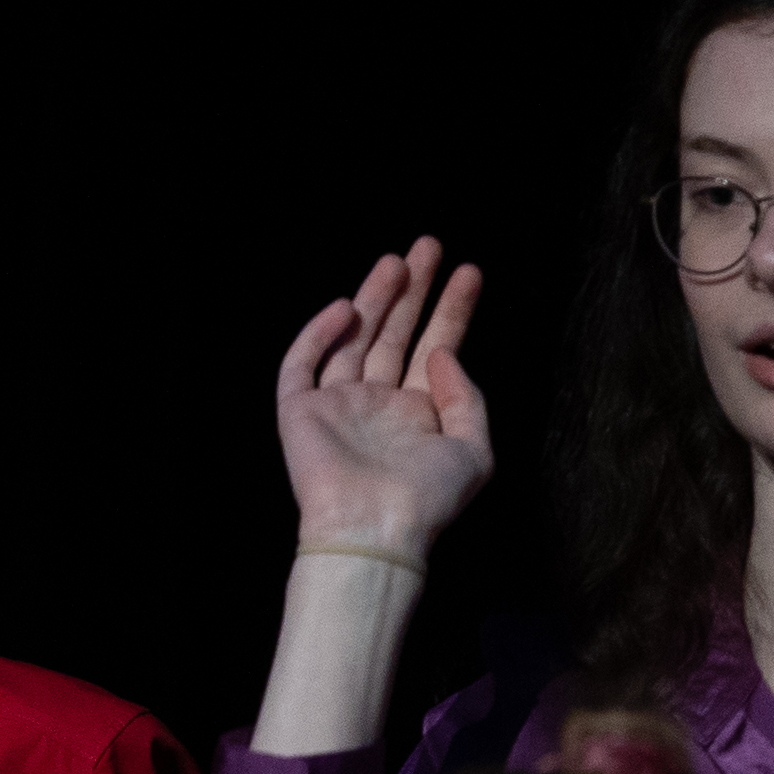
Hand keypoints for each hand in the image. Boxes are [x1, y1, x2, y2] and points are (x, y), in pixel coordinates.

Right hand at [273, 242, 490, 562]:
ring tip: (398, 261)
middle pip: (395, 333)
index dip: (452, 310)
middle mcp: (377, 402)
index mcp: (418, 413)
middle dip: (412, 290)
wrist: (373, 528)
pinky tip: (347, 308)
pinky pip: (303, 364)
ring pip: (354, 338)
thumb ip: (467, 398)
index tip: (469, 272)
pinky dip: (320, 334)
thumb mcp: (474, 450)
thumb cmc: (427, 498)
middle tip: (428, 245)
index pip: (437, 348)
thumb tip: (443, 353)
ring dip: (375, 298)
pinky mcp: (299, 411)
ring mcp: (337, 404)